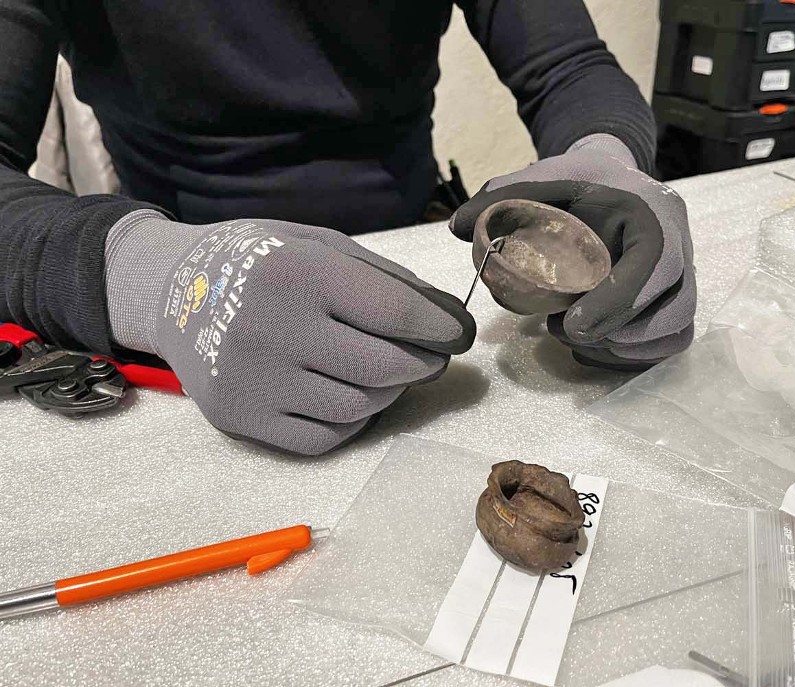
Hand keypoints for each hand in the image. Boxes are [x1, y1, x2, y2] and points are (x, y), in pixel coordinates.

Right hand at [105, 212, 474, 454]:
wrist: (171, 292)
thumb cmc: (258, 260)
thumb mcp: (317, 243)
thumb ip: (383, 277)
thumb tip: (446, 316)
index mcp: (298, 274)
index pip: (395, 313)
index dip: (441, 327)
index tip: (459, 333)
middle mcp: (273, 329)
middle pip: (384, 367)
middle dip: (425, 364)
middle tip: (433, 355)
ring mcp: (254, 381)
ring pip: (358, 407)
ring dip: (389, 391)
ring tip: (388, 369)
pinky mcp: (240, 419)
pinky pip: (324, 438)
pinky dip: (352, 421)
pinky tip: (350, 393)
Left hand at [450, 134, 694, 369]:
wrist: (616, 182)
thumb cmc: (580, 182)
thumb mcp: (543, 178)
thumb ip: (502, 198)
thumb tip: (459, 227)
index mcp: (653, 213)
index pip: (654, 265)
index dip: (616, 303)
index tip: (569, 324)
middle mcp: (683, 248)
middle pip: (672, 311)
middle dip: (612, 333)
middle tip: (562, 329)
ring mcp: (685, 279)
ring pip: (673, 335)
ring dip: (620, 350)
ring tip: (574, 337)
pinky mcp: (677, 303)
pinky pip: (668, 345)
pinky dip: (630, 357)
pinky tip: (592, 347)